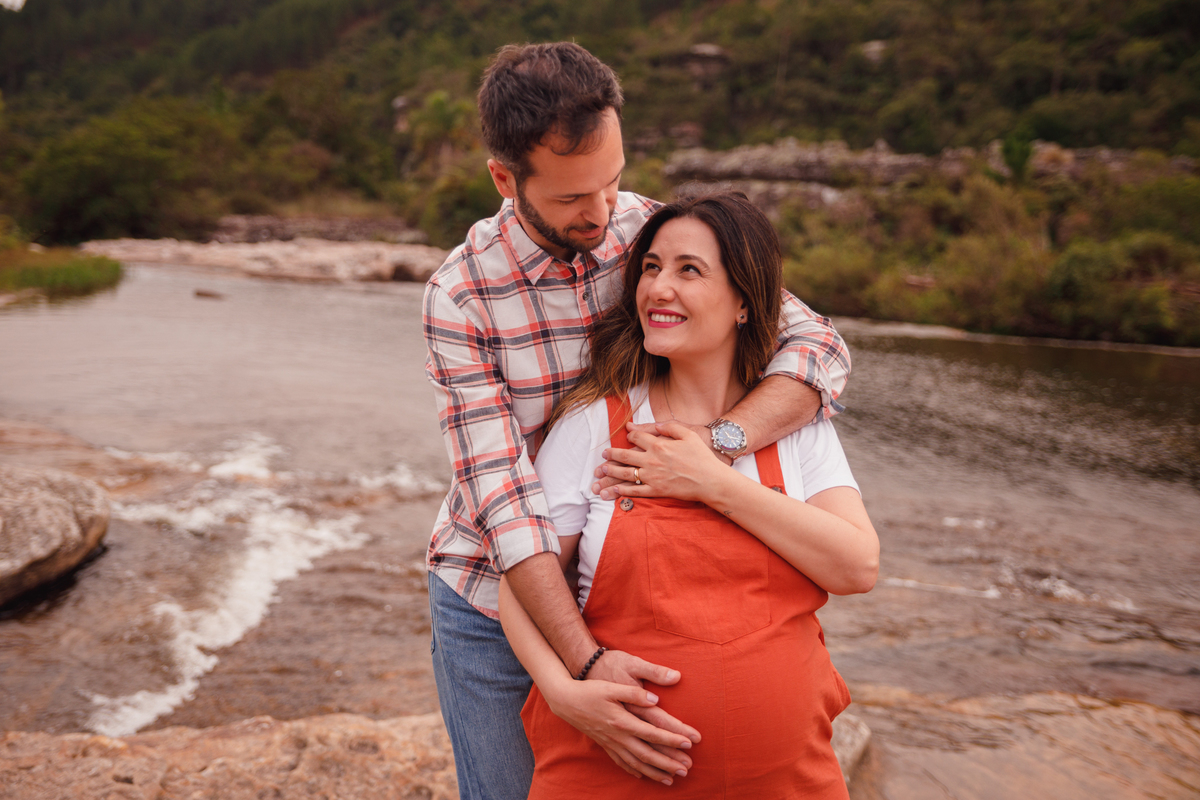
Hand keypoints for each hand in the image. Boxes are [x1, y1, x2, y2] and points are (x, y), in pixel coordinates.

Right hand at [541, 667, 698, 784]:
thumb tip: (656, 699)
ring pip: (636, 762)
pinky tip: (642, 775)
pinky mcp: (605, 744)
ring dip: (655, 772)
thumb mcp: (612, 687)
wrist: (566, 700)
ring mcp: (611, 743)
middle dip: (668, 763)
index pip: (653, 733)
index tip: (688, 743)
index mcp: (623, 720)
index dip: (672, 739)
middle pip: (648, 754)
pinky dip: (634, 771)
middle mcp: (618, 736)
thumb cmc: (590, 690)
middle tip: (686, 769)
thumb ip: (634, 693)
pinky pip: (621, 762)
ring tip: (671, 779)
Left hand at [593, 421, 729, 501]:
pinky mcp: (656, 490)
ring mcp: (653, 477)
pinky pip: (636, 491)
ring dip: (611, 472)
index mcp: (659, 445)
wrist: (710, 480)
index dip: (630, 436)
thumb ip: (670, 427)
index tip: (627, 436)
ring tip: (601, 471)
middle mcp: (652, 460)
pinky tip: (615, 489)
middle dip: (612, 454)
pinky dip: (623, 490)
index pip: (637, 438)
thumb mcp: (688, 435)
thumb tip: (656, 425)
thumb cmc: (701, 457)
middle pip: (625, 456)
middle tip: (603, 454)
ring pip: (626, 474)